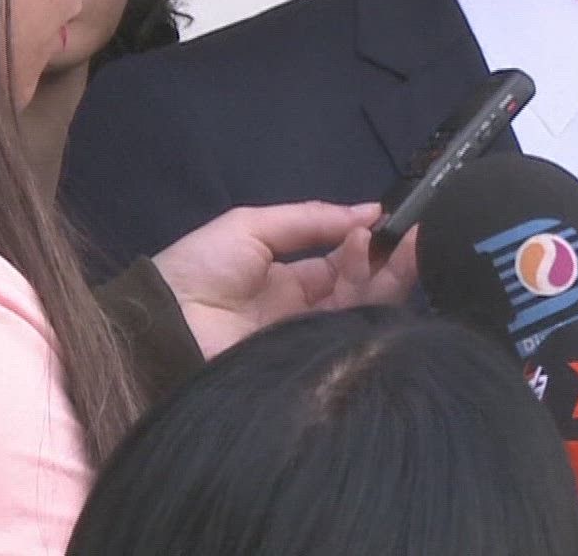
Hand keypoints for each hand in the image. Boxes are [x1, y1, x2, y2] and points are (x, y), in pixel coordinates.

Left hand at [152, 201, 419, 358]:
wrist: (164, 325)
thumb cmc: (200, 269)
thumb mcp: (252, 227)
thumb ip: (310, 219)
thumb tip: (370, 210)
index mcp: (288, 283)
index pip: (341, 265)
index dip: (364, 244)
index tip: (383, 222)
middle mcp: (305, 314)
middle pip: (361, 289)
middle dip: (389, 262)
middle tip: (413, 238)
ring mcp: (310, 342)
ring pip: (364, 311)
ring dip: (389, 278)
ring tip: (407, 248)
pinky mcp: (313, 366)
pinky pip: (353, 339)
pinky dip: (374, 306)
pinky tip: (382, 276)